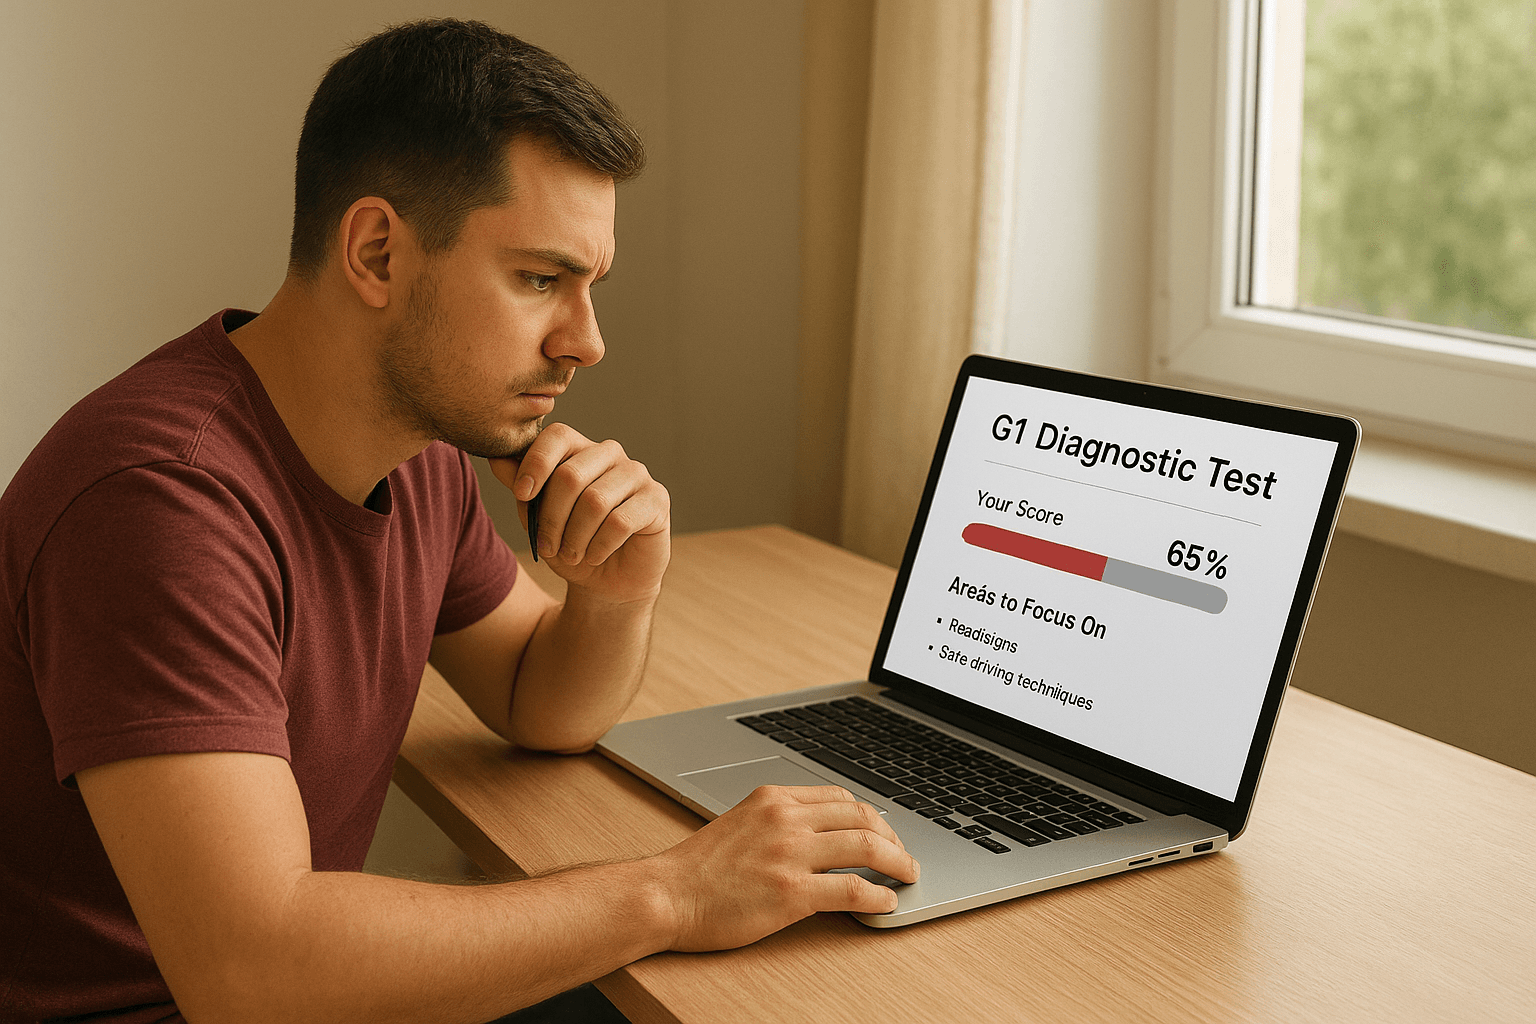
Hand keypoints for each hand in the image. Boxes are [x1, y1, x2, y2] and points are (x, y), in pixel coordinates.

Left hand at [488, 424, 669, 603]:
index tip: (521, 495)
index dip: (536, 463)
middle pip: (570, 475)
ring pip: (594, 502)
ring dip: (574, 538)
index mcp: (580, 450)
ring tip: (570, 555)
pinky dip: (599, 546)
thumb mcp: (537, 517)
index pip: (557, 436)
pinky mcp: (657, 500)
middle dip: (551, 518)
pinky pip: (620, 522)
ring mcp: (637, 474)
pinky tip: (594, 556)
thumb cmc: (570, 544)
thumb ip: (519, 485)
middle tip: (547, 547)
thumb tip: (494, 457)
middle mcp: (610, 454)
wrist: (607, 582)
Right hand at [651, 785, 920, 950]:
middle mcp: (785, 819)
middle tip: (904, 856)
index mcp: (773, 798)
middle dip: (893, 837)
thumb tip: (819, 836)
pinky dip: (879, 896)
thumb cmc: (696, 869)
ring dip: (897, 863)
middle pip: (862, 817)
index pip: (839, 797)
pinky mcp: (792, 892)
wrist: (665, 895)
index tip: (882, 833)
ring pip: (866, 847)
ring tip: (908, 876)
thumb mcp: (740, 823)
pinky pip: (853, 889)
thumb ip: (777, 822)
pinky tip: (885, 903)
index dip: (870, 817)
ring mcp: (790, 854)